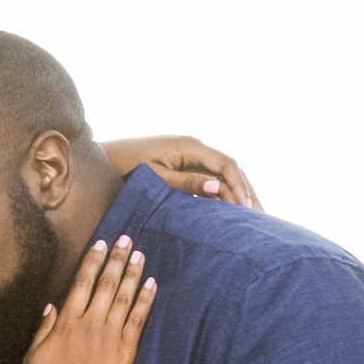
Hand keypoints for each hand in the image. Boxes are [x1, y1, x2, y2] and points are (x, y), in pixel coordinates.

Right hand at [23, 235, 154, 363]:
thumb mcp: (33, 359)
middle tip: (125, 239)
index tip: (100, 244)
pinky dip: (145, 299)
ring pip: (123, 296)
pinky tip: (151, 284)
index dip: (92, 262)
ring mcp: (110, 334)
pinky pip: (138, 318)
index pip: (81, 285)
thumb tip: (50, 307)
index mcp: (66, 324)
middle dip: (116, 259)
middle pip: (106, 284)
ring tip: (139, 254)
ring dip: (132, 273)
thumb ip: (43, 330)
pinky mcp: (126, 348)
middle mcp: (90, 323)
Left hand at [101, 135, 260, 210]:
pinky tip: (229, 210)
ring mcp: (189, 155)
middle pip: (230, 169)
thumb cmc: (124, 167)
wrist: (102, 158)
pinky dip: (222, 192)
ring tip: (252, 216)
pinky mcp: (182, 164)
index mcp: (190, 146)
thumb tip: (220, 189)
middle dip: (246, 191)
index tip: (248, 209)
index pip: (226, 165)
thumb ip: (187, 183)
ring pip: (222, 173)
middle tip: (261, 216)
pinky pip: (209, 178)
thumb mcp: (156, 178)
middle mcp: (194, 147)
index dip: (240, 187)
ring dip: (237, 192)